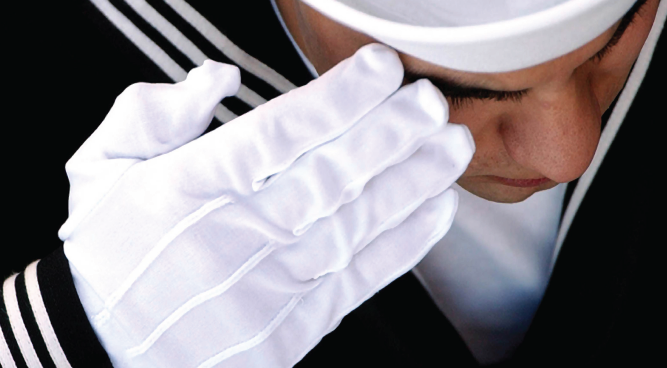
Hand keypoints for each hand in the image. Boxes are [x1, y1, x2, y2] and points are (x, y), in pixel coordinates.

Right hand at [60, 44, 473, 367]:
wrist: (109, 354)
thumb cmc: (110, 256)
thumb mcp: (99, 172)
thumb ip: (148, 116)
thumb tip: (216, 79)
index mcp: (191, 188)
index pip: (277, 134)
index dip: (336, 100)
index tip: (380, 68)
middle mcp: (239, 233)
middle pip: (329, 176)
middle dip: (389, 135)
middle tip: (431, 102)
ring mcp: (272, 284)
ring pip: (355, 224)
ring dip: (411, 183)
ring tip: (451, 147)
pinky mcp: (295, 324)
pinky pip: (359, 280)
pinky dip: (403, 245)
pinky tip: (436, 211)